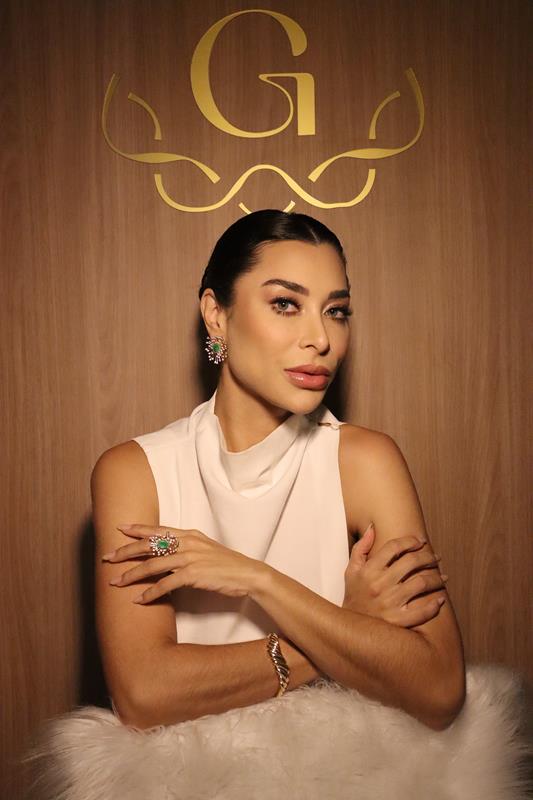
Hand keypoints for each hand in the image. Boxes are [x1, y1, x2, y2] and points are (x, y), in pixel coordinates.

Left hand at [103, 524, 267, 603]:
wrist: (248, 574)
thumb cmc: (227, 564)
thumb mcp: (205, 549)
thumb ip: (187, 547)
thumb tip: (168, 552)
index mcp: (189, 535)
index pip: (158, 530)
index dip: (137, 529)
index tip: (120, 529)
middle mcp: (187, 543)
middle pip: (149, 545)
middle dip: (125, 551)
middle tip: (107, 558)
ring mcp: (190, 558)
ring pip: (153, 565)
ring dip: (132, 575)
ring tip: (115, 582)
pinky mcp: (194, 574)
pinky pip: (166, 584)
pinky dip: (151, 593)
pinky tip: (139, 600)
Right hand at [342, 523, 447, 627]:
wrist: (349, 629)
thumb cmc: (353, 595)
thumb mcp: (351, 570)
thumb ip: (361, 547)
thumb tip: (372, 528)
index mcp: (369, 570)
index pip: (394, 547)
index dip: (410, 541)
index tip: (420, 541)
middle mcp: (379, 585)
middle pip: (411, 562)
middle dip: (428, 556)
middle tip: (435, 557)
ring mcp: (389, 604)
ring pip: (421, 583)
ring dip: (436, 578)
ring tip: (443, 576)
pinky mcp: (397, 621)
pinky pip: (422, 612)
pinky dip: (434, 605)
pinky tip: (440, 599)